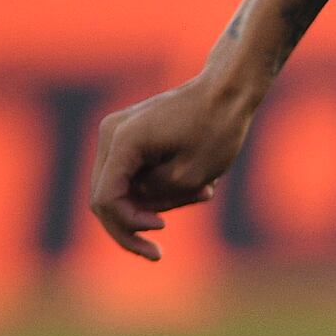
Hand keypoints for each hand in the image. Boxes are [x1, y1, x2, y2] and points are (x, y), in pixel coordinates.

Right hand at [84, 74, 262, 261]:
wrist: (229, 91)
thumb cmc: (218, 129)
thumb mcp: (191, 176)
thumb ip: (155, 197)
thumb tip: (133, 207)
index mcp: (122, 141)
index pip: (106, 199)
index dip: (127, 225)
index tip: (162, 230)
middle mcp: (110, 134)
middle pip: (106, 198)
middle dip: (136, 223)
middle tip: (164, 245)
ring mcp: (116, 134)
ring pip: (121, 189)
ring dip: (157, 203)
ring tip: (205, 194)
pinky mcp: (129, 137)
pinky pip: (133, 175)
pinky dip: (160, 188)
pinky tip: (201, 188)